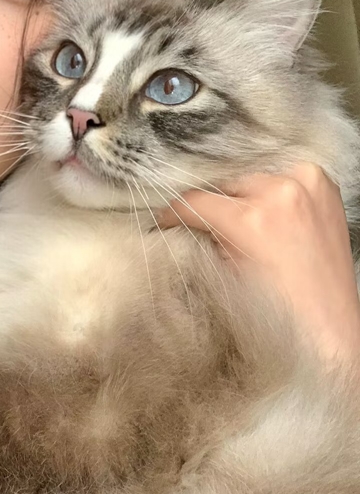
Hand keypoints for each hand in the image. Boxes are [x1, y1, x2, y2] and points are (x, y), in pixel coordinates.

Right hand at [157, 162, 359, 365]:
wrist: (327, 317)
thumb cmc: (277, 305)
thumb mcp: (225, 272)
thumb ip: (204, 236)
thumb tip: (184, 219)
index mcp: (251, 220)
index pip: (195, 201)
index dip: (175, 213)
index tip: (167, 220)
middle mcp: (280, 193)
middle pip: (224, 185)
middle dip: (215, 207)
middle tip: (215, 230)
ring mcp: (306, 182)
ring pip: (252, 179)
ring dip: (245, 198)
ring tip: (250, 224)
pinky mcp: (322, 181)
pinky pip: (282, 176)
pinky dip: (273, 192)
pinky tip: (275, 215)